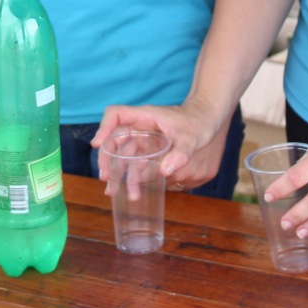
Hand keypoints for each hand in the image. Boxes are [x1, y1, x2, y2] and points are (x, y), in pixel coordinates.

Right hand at [93, 100, 227, 191]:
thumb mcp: (190, 138)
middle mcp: (140, 126)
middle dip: (107, 159)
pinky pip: (137, 162)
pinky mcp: (151, 149)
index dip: (104, 128)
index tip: (98, 145)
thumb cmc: (199, 121)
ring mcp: (145, 138)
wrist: (209, 119)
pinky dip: (132, 176)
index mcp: (145, 117)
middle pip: (114, 139)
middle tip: (106, 178)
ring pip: (124, 154)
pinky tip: (132, 191)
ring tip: (114, 192)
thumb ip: (179, 154)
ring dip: (118, 173)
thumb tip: (164, 172)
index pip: (115, 114)